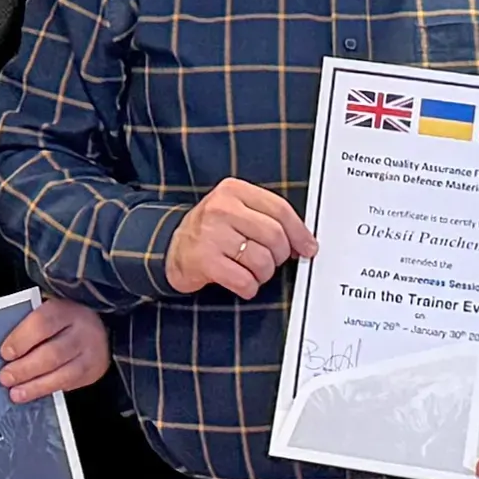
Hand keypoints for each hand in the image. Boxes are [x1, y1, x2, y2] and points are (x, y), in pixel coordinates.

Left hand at [0, 293, 110, 399]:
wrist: (98, 329)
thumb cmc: (63, 321)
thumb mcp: (48, 313)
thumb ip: (28, 327)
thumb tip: (5, 352)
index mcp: (65, 310)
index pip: (42, 323)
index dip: (21, 339)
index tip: (5, 353)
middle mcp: (81, 331)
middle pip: (53, 353)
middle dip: (25, 368)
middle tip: (6, 377)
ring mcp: (90, 353)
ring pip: (63, 373)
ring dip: (35, 386)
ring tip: (16, 393)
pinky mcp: (92, 371)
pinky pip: (69, 385)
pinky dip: (47, 390)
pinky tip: (32, 393)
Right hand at [166, 179, 307, 299]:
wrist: (171, 249)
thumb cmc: (211, 232)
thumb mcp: (236, 211)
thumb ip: (267, 218)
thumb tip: (303, 242)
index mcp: (234, 190)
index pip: (280, 209)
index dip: (299, 232)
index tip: (308, 247)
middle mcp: (221, 208)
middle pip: (275, 236)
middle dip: (281, 256)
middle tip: (273, 262)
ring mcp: (211, 234)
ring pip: (262, 260)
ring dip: (264, 274)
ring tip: (253, 271)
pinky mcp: (204, 260)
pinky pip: (244, 280)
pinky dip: (249, 287)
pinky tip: (241, 282)